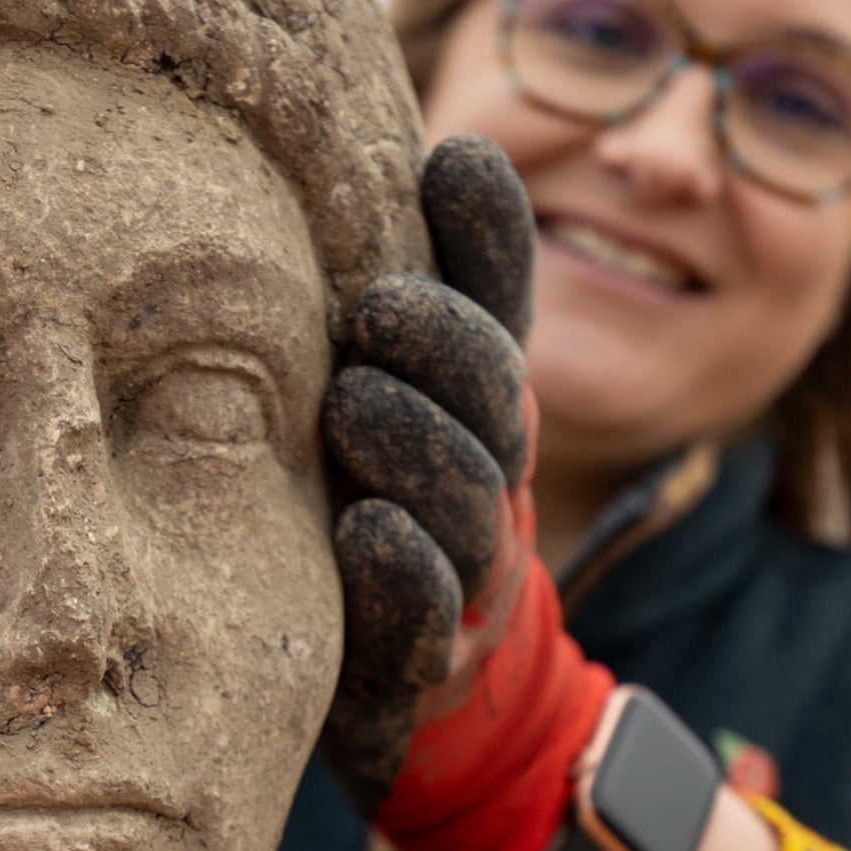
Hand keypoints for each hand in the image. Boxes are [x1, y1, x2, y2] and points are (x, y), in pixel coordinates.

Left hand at [319, 135, 611, 850]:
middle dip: (440, 348)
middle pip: (489, 400)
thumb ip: (426, 290)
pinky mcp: (413, 664)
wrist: (429, 707)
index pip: (497, 309)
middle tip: (375, 308)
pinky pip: (417, 617)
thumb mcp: (405, 399)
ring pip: (458, 503)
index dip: (488, 237)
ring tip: (353, 401)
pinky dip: (398, 573)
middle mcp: (483, 480)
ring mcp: (458, 575)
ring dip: (412, 447)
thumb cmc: (389, 515)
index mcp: (476, 406)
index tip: (454, 162)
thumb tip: (442, 143)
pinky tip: (366, 531)